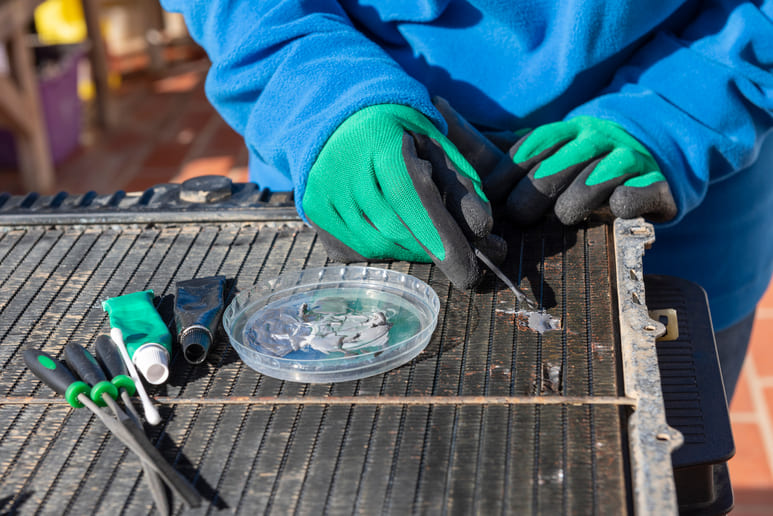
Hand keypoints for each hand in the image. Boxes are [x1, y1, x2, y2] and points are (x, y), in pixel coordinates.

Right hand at [303, 104, 500, 288]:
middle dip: (433, 251)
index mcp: (380, 141)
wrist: (340, 115)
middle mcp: (344, 168)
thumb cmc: (398, 130)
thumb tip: (482, 230)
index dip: (442, 239)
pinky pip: (352, 249)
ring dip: (409, 253)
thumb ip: (462, 183)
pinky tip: (392, 236)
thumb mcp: (436, 143)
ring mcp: (323, 191)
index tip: (469, 272)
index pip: (413, 199)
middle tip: (460, 259)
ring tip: (426, 241)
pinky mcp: (314, 210)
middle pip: (396, 229)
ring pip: (375, 245)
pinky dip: (381, 252)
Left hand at [485, 116, 676, 224]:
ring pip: (587, 188)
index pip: (526, 151)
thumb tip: (442, 113)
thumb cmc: (584, 162)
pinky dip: (622, 207)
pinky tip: (616, 210)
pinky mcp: (655, 181)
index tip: (488, 199)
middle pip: (549, 174)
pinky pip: (632, 198)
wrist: (656, 151)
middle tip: (521, 218)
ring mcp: (626, 158)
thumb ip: (499, 146)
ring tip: (565, 217)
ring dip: (570, 209)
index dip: (503, 177)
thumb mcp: (544, 150)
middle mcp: (593, 139)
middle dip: (528, 201)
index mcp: (563, 132)